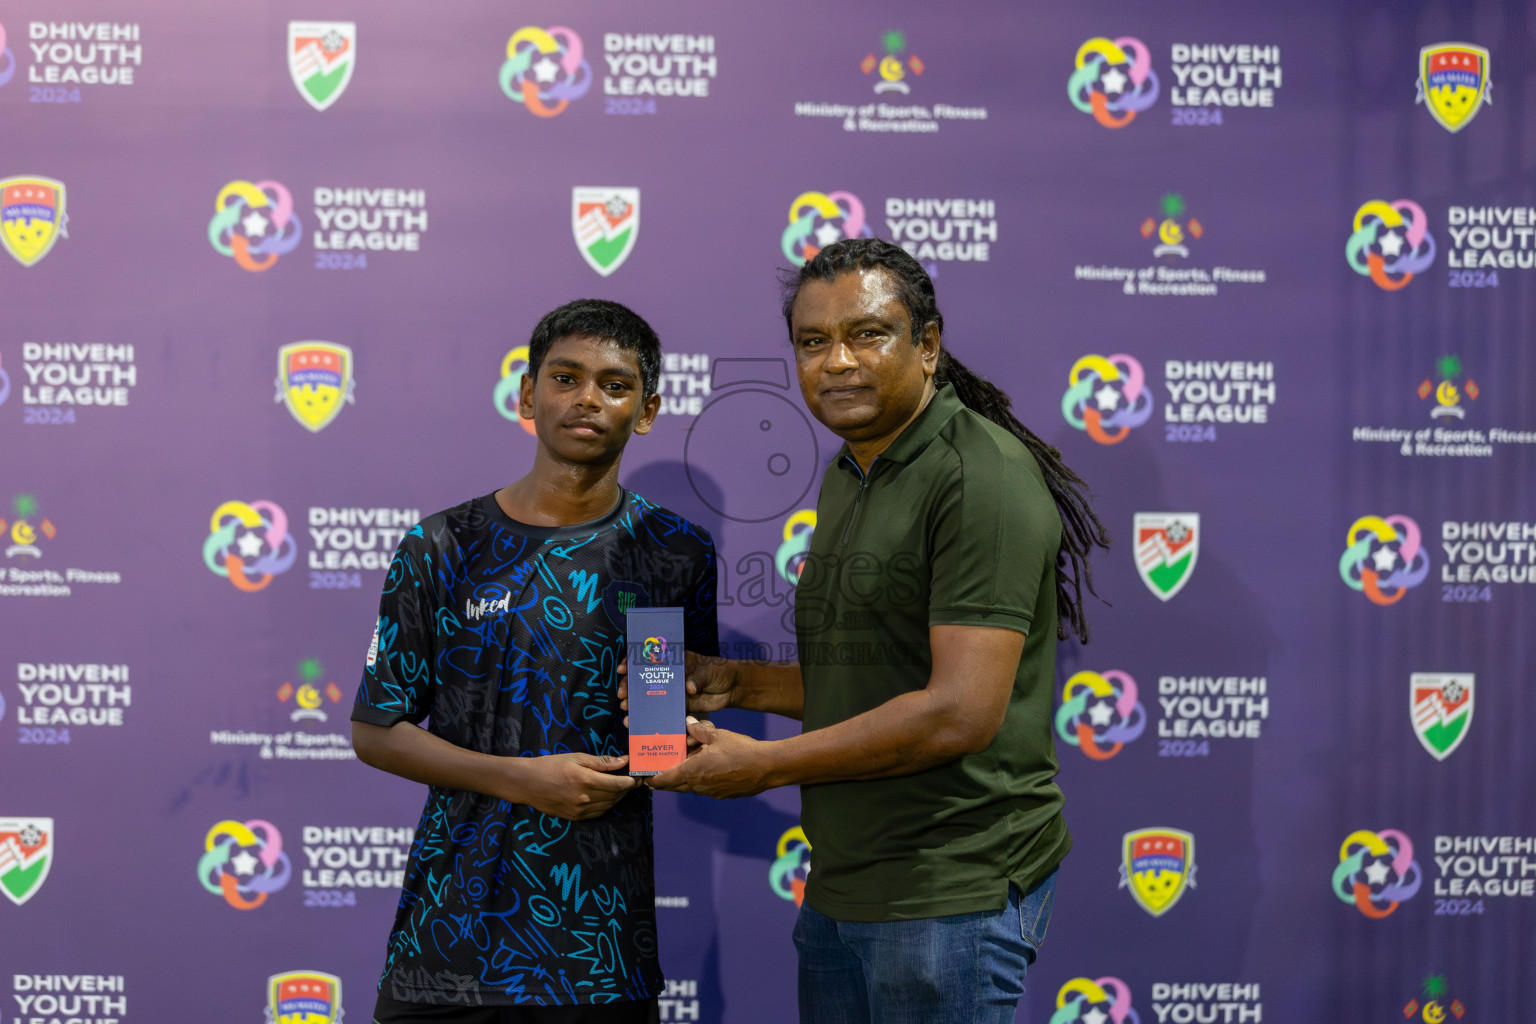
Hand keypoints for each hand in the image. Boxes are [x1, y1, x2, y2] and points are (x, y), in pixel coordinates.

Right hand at [505, 753, 638, 819]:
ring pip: (608, 806)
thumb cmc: (551, 765)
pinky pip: (597, 813)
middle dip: (626, 789)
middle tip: (633, 781)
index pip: (617, 784)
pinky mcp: (574, 817)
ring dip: (617, 798)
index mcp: (585, 780)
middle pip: (614, 796)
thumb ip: (602, 762)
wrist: (527, 783)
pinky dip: (606, 806)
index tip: (638, 777)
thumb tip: (623, 761)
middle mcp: (584, 798)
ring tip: (621, 788)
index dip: (631, 782)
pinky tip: (607, 798)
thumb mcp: (576, 758)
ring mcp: (579, 810)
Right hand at [618, 651, 736, 718]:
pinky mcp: (678, 706)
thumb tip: (688, 687)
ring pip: (649, 696)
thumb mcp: (708, 670)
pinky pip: (661, 711)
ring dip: (636, 703)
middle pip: (644, 678)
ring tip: (627, 710)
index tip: (624, 668)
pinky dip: (650, 716)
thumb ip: (697, 678)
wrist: (732, 688)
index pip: (649, 658)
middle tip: (623, 695)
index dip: (634, 662)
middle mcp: (669, 675)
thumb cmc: (719, 671)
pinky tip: (638, 722)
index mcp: (674, 661)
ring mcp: (672, 691)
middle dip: (630, 686)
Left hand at [647, 720, 773, 798]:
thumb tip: (687, 722)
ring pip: (690, 787)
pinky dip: (699, 780)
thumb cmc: (741, 750)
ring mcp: (711, 792)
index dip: (653, 779)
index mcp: (693, 771)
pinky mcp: (722, 794)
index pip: (665, 779)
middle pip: (674, 786)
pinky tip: (706, 769)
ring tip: (684, 766)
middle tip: (657, 774)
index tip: (645, 778)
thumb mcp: (718, 735)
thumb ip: (699, 730)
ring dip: (684, 779)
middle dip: (665, 781)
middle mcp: (699, 786)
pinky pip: (704, 788)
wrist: (766, 768)